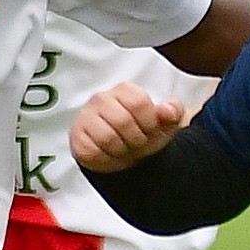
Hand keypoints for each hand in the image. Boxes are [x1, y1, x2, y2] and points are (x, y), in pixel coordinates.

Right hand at [70, 81, 190, 171]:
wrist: (128, 153)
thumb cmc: (145, 133)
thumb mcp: (165, 123)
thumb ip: (173, 112)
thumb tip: (167, 110)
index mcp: (125, 90)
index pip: (139, 103)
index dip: (149, 123)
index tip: (150, 130)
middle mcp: (101, 98)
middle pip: (123, 122)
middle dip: (136, 139)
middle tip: (137, 142)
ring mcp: (85, 117)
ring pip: (107, 137)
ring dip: (122, 150)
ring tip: (124, 148)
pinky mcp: (77, 137)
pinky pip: (92, 152)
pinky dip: (107, 159)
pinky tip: (111, 154)